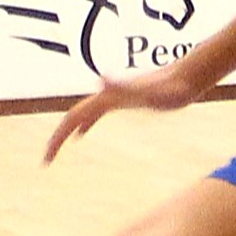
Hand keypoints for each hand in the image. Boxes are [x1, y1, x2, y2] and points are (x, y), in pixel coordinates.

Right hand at [42, 64, 205, 162]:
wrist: (190, 74)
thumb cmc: (174, 86)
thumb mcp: (151, 90)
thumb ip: (125, 85)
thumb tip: (100, 78)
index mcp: (108, 98)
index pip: (73, 118)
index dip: (58, 138)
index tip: (47, 160)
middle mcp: (108, 95)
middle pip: (73, 116)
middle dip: (57, 138)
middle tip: (45, 160)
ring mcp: (116, 96)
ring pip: (82, 113)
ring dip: (67, 130)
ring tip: (56, 149)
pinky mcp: (125, 98)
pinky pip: (96, 112)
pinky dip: (85, 122)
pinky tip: (84, 132)